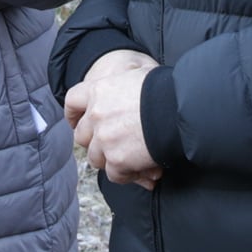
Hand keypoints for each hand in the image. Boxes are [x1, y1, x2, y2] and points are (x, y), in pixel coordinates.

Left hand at [67, 61, 160, 188]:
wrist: (179, 108)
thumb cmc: (164, 89)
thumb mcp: (137, 76)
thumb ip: (121, 88)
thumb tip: (124, 96)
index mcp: (98, 90)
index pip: (72, 101)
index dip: (74, 114)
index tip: (77, 121)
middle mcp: (95, 115)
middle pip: (82, 135)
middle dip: (94, 141)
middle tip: (109, 144)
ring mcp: (104, 139)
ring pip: (95, 158)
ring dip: (109, 159)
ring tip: (129, 158)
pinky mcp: (117, 160)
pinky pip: (114, 174)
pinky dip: (125, 174)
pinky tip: (140, 170)